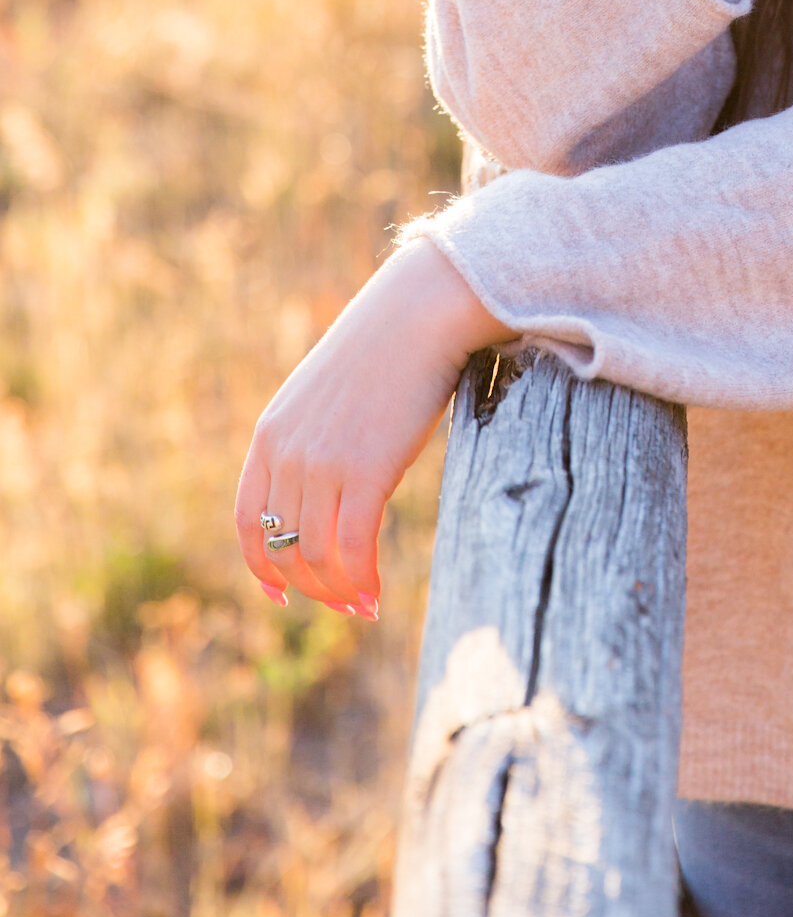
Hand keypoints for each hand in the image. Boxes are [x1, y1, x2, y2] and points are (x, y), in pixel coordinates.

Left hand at [233, 237, 510, 616]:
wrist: (421, 312)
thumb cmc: (387, 347)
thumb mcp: (329, 393)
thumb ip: (316, 435)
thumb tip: (330, 479)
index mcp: (272, 434)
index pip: (248, 520)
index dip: (260, 565)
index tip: (280, 594)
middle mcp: (287, 454)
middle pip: (283, 548)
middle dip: (310, 586)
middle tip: (343, 604)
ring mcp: (323, 464)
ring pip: (316, 556)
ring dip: (338, 591)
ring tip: (363, 604)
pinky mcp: (365, 471)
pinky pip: (354, 548)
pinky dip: (362, 581)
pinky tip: (377, 595)